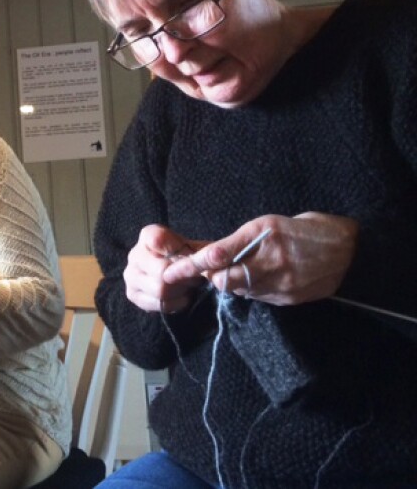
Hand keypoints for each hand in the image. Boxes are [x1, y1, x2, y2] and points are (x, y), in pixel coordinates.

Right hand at [124, 225, 208, 312]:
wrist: (177, 272)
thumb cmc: (188, 257)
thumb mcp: (196, 248)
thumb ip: (199, 253)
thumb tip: (200, 266)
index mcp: (148, 235)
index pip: (158, 240)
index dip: (179, 252)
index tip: (192, 258)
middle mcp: (134, 254)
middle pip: (161, 271)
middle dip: (183, 277)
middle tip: (195, 278)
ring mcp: (130, 275)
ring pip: (160, 290)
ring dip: (181, 291)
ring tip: (188, 286)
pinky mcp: (132, 294)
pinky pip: (159, 304)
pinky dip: (176, 303)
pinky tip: (181, 296)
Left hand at [163, 213, 358, 305]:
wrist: (350, 250)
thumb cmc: (306, 230)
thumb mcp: (268, 224)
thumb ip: (237, 239)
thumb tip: (203, 251)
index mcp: (263, 233)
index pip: (217, 254)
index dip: (192, 264)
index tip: (172, 270)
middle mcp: (270, 260)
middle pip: (223, 279)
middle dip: (211, 277)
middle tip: (209, 270)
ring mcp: (280, 283)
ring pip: (238, 291)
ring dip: (231, 283)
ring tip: (242, 270)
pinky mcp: (288, 299)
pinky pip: (256, 298)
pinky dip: (250, 290)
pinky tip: (260, 279)